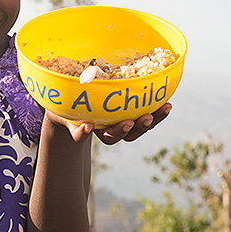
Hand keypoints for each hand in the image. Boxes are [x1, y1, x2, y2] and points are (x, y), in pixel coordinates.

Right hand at [44, 104, 171, 144]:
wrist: (72, 94)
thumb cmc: (64, 103)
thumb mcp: (63, 112)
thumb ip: (71, 123)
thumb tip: (86, 129)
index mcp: (95, 129)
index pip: (104, 137)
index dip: (109, 132)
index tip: (95, 125)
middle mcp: (111, 127)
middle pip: (127, 135)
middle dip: (136, 128)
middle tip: (141, 119)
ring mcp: (123, 118)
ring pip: (140, 126)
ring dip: (153, 120)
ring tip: (164, 109)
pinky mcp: (133, 108)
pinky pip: (148, 112)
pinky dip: (158, 110)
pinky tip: (167, 103)